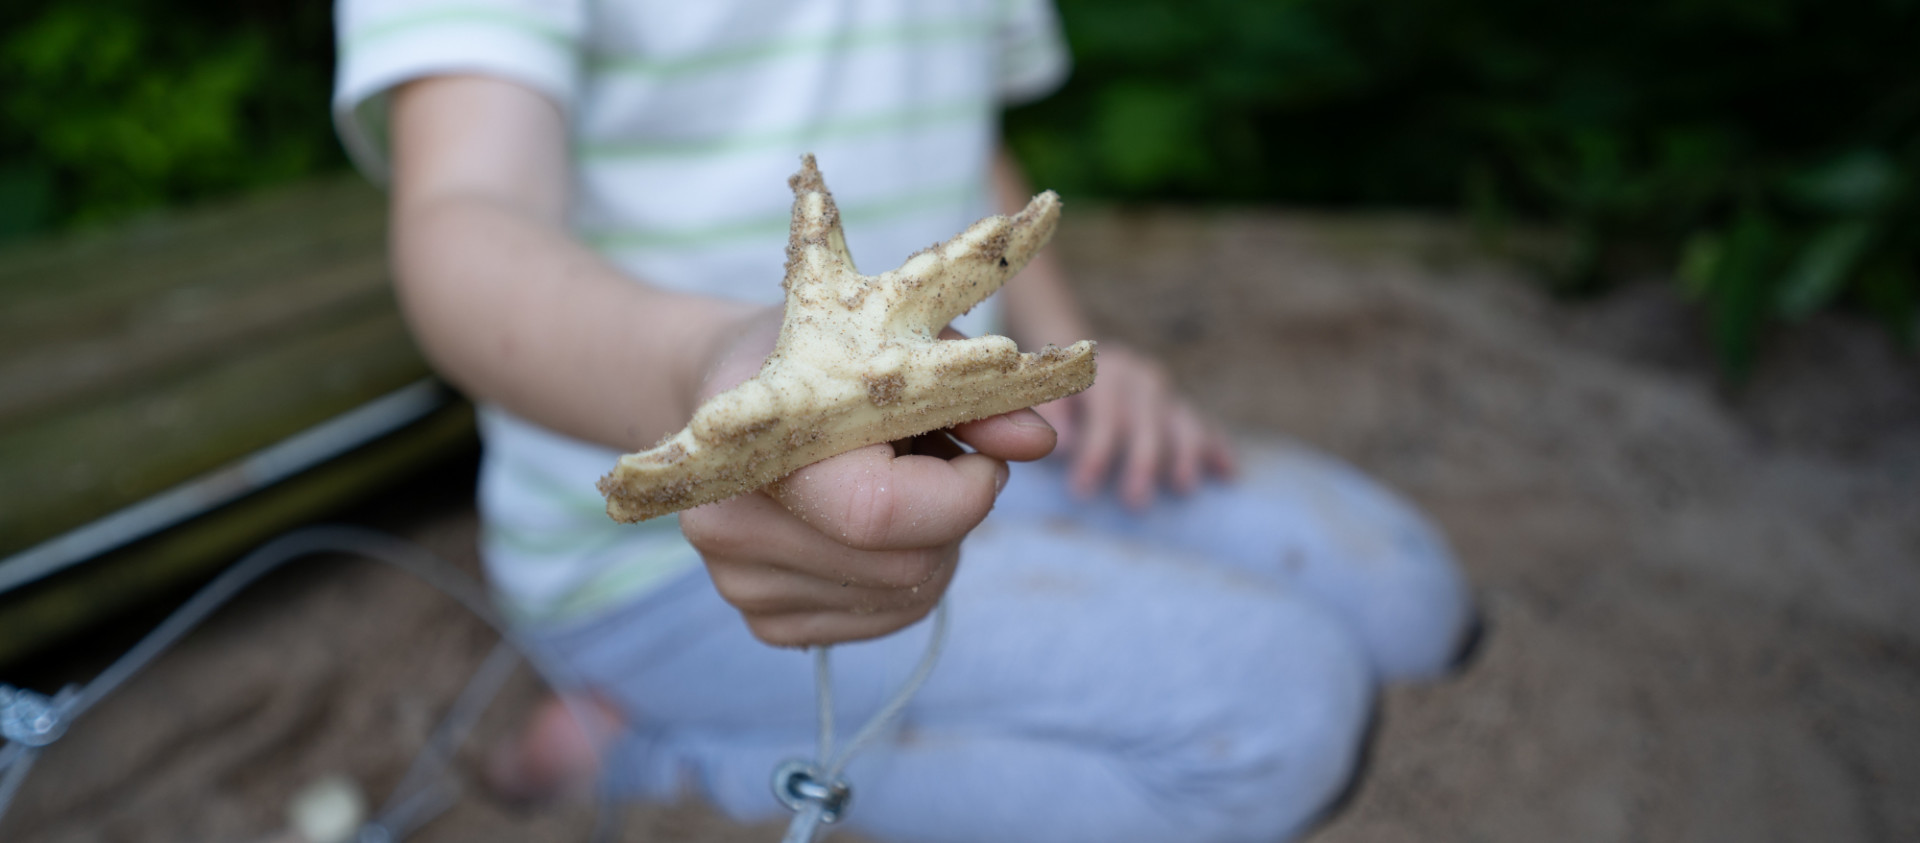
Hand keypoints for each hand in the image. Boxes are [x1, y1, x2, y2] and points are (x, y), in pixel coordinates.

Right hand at [678, 310, 1056, 646]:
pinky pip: (883, 618)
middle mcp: (732, 528)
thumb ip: (971, 389)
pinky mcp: (765, 622)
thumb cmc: (823, 355)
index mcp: (757, 447)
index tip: (980, 451)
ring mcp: (740, 585)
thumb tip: (1038, 442)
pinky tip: (874, 525)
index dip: (961, 490)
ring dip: (936, 545)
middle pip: (908, 564)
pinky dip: (907, 576)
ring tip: (901, 482)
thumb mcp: (899, 344)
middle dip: (955, 516)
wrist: (727, 390)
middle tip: (943, 461)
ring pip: (906, 596)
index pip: (881, 510)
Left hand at [1033, 342, 1236, 509]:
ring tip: (1183, 487)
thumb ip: (1043, 416)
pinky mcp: (1177, 408)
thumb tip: (1057, 443)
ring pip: (1177, 417)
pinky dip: (1215, 447)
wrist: (1071, 369)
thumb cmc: (1044, 400)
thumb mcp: (1029, 400)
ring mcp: (1157, 390)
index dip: (1092, 444)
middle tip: (1134, 501)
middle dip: (1139, 458)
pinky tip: (1228, 473)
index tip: (1079, 482)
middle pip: (1141, 415)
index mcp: (1091, 366)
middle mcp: (1130, 373)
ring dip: (1183, 452)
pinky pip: (1202, 426)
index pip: (1095, 403)